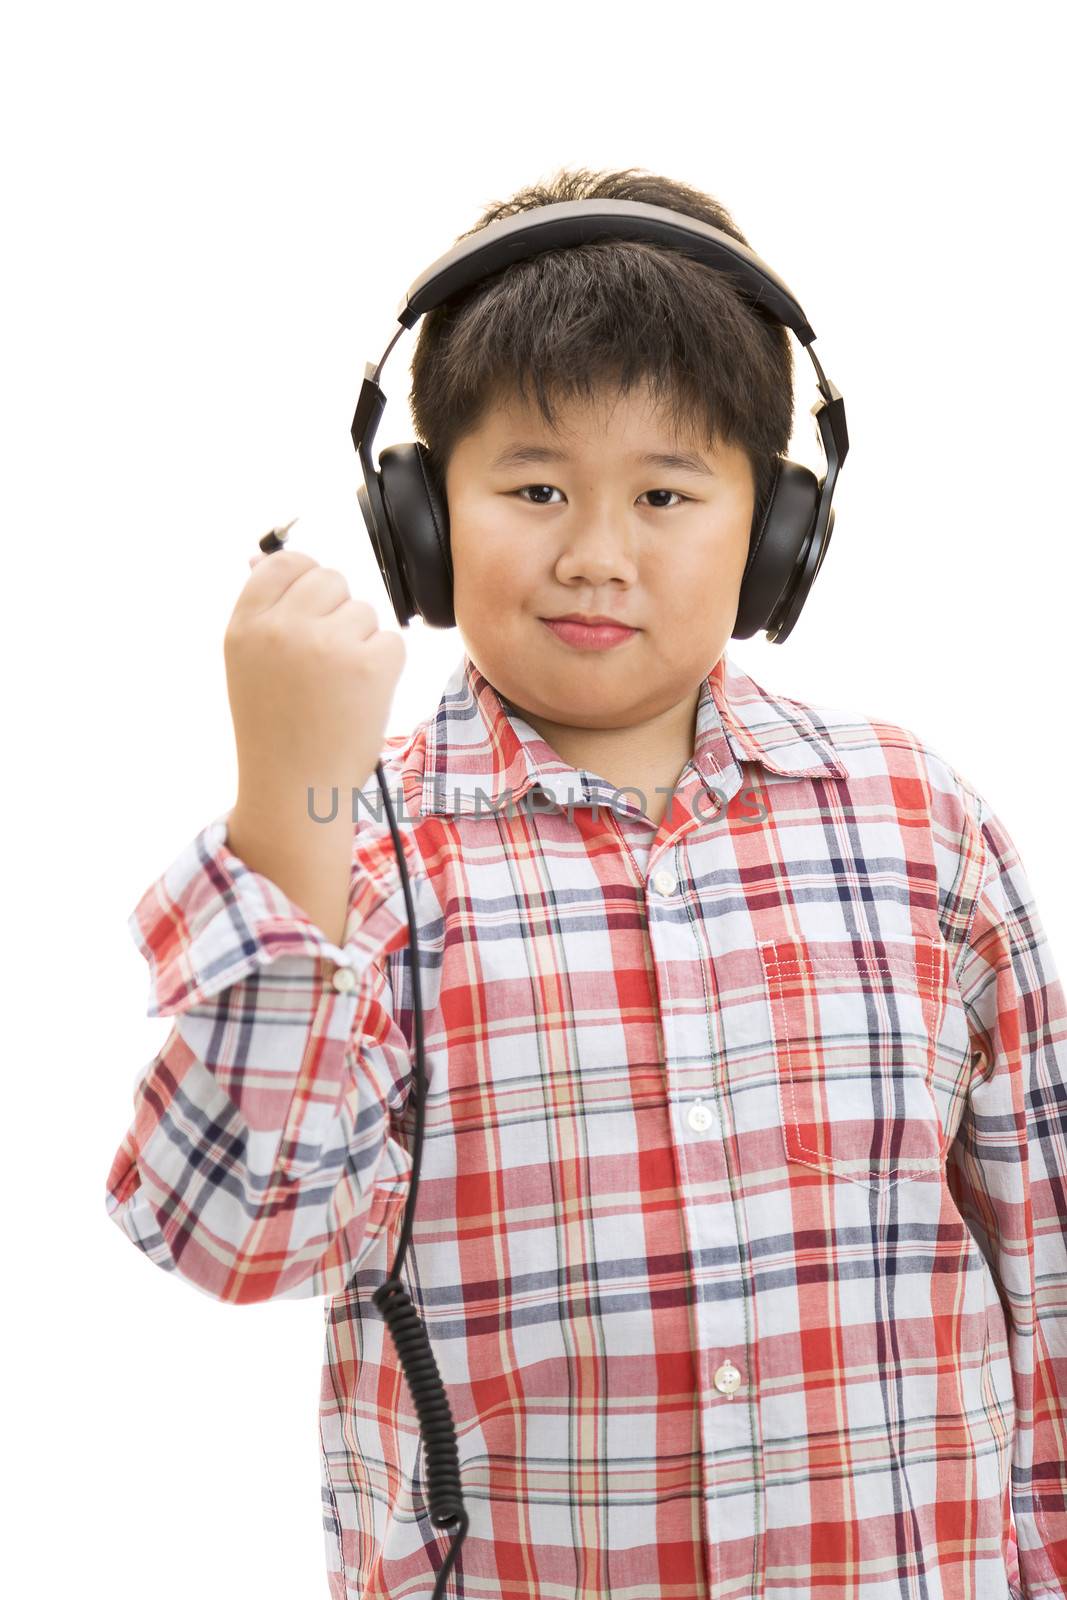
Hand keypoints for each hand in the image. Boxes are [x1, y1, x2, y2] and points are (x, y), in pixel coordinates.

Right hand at [224, 548, 405, 827]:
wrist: (296, 791)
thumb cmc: (275, 728)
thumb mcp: (248, 664)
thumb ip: (261, 610)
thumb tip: (261, 555)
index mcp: (245, 625)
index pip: (284, 562)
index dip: (305, 582)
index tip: (311, 613)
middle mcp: (282, 628)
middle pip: (332, 579)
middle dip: (337, 613)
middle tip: (326, 663)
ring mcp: (327, 644)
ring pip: (364, 611)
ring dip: (361, 642)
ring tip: (338, 688)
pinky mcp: (371, 664)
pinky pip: (392, 640)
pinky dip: (385, 667)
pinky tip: (361, 698)